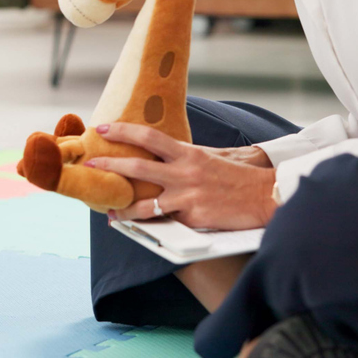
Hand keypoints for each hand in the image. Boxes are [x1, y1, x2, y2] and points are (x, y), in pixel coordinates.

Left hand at [85, 123, 277, 230]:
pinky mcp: (194, 219)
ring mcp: (188, 197)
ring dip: (123, 209)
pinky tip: (143, 228)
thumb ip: (187, 156)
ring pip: (145, 204)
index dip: (123, 131)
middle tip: (90, 166)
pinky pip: (168, 222)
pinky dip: (156, 226)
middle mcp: (185, 173)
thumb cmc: (240, 177)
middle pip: (138, 168)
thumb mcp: (213, 157)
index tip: (103, 129)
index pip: (150, 137)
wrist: (267, 196)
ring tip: (110, 212)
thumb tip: (166, 154)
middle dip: (109, 166)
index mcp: (189, 154)